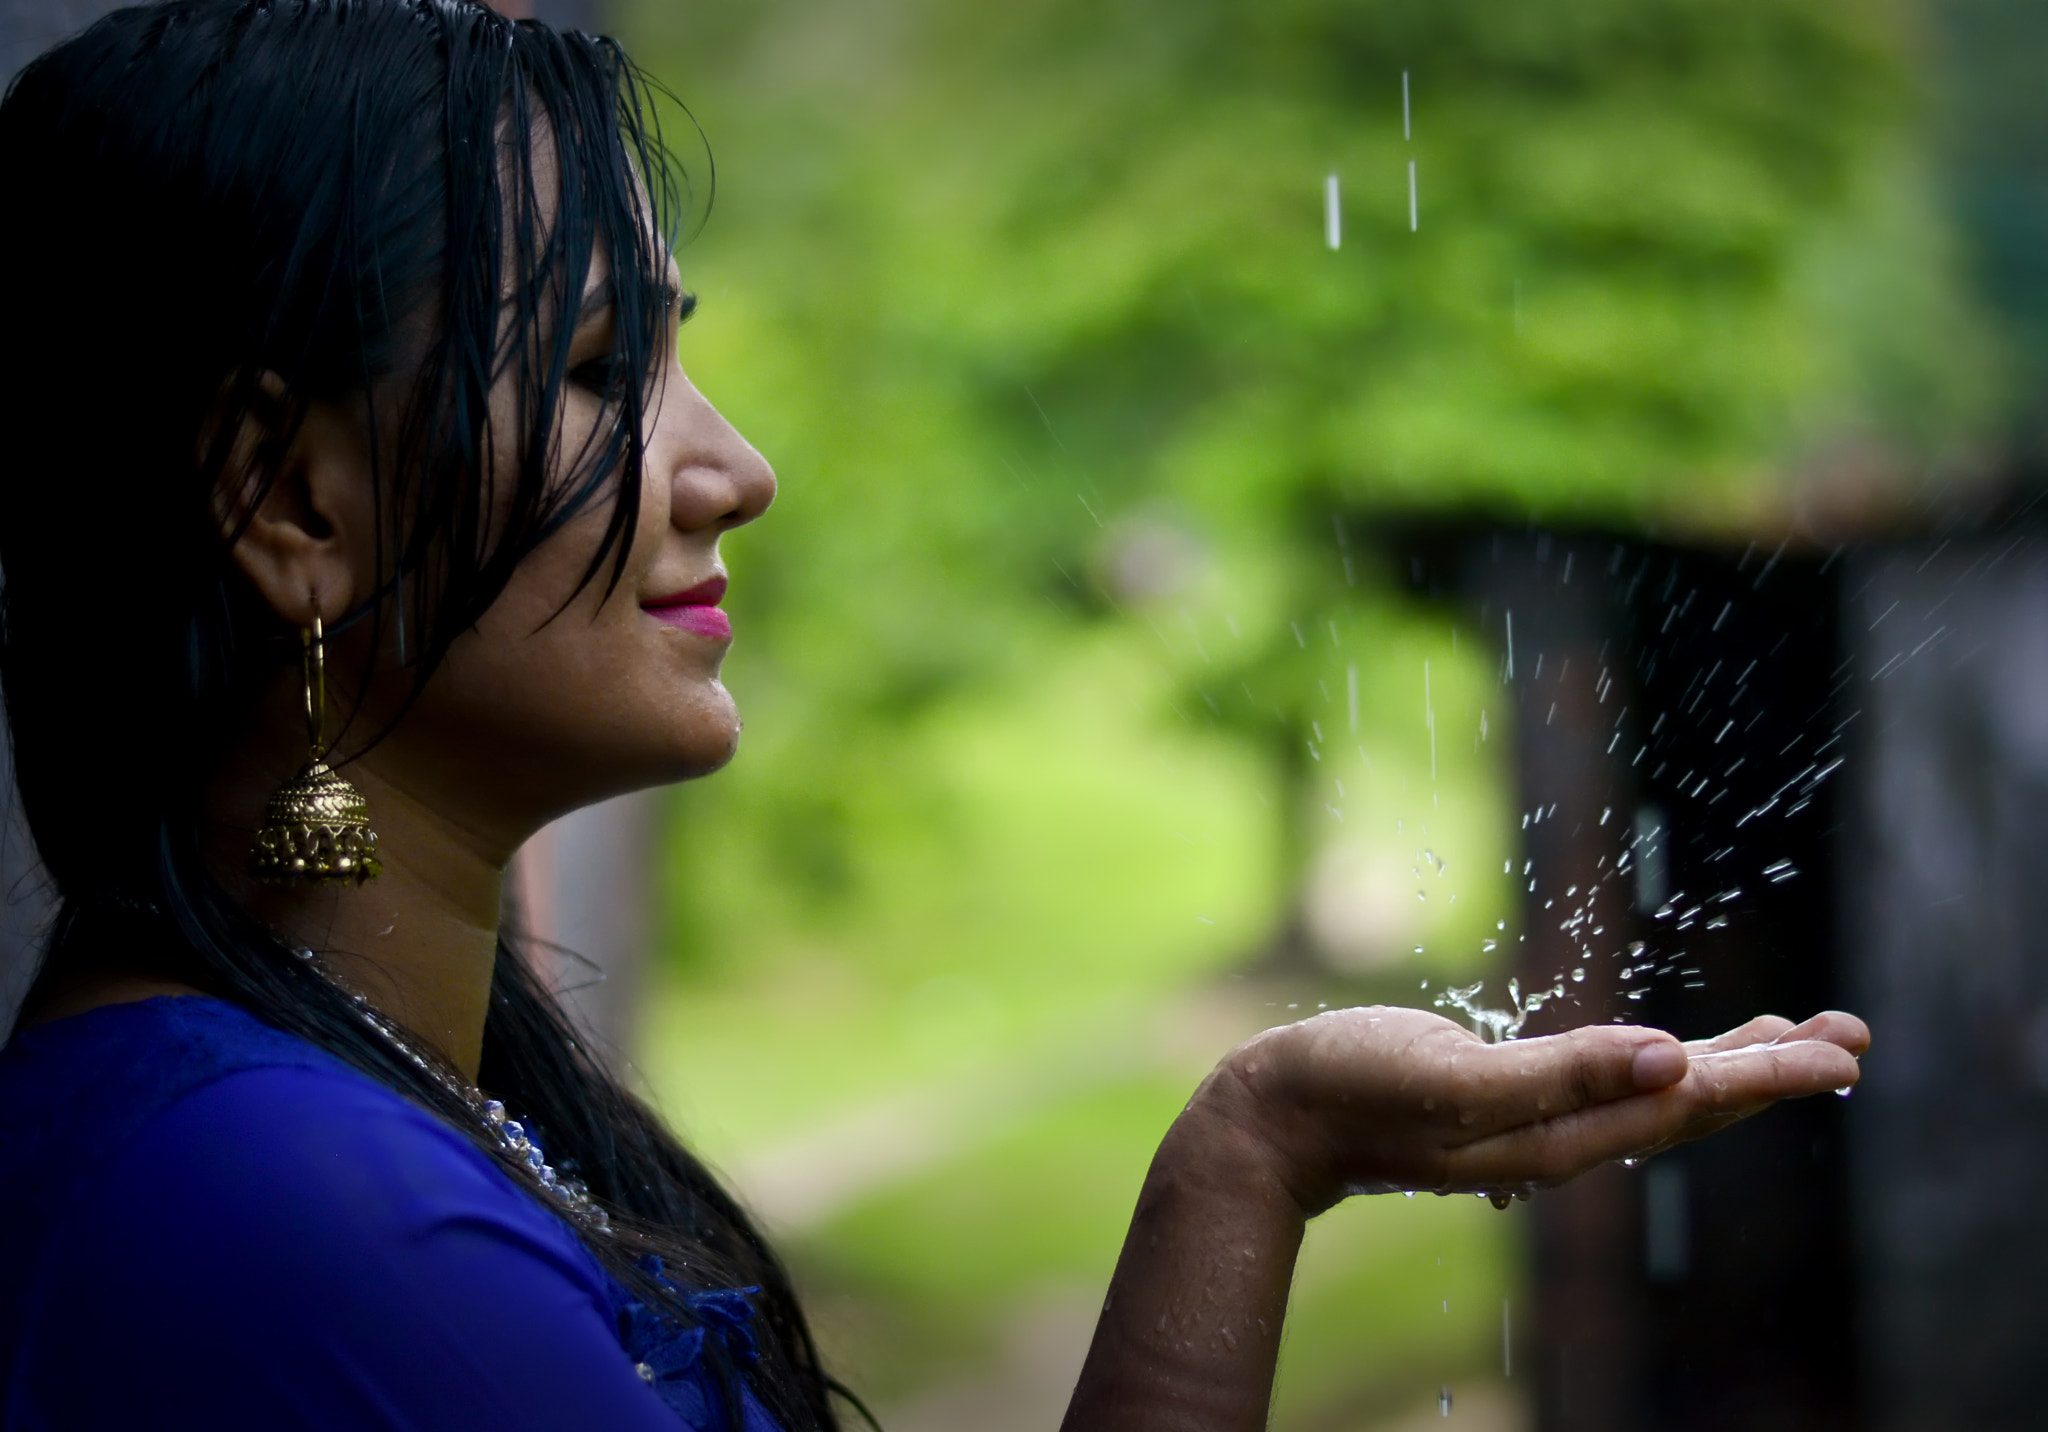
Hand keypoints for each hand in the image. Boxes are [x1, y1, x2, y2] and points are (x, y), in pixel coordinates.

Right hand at [1193, 1005, 1868, 1216]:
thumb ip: (1561, 1073)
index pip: (1689, 1100)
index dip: (1769, 1072)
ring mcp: (1534, 1123)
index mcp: (1561, 1132)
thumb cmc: (1351, 1087)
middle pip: (1690, 1103)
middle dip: (1772, 1069)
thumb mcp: (1453, 1078)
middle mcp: (1562, 1135)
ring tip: (1786, 1038)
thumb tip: (1669, 1055)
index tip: (1842, 1051)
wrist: (1272, 1120)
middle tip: (1849, 1038)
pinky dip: (1661, 1065)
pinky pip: (1610, 1088)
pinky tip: (1667, 1055)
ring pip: (1655, 1096)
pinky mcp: (1506, 1102)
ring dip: (1728, 1067)